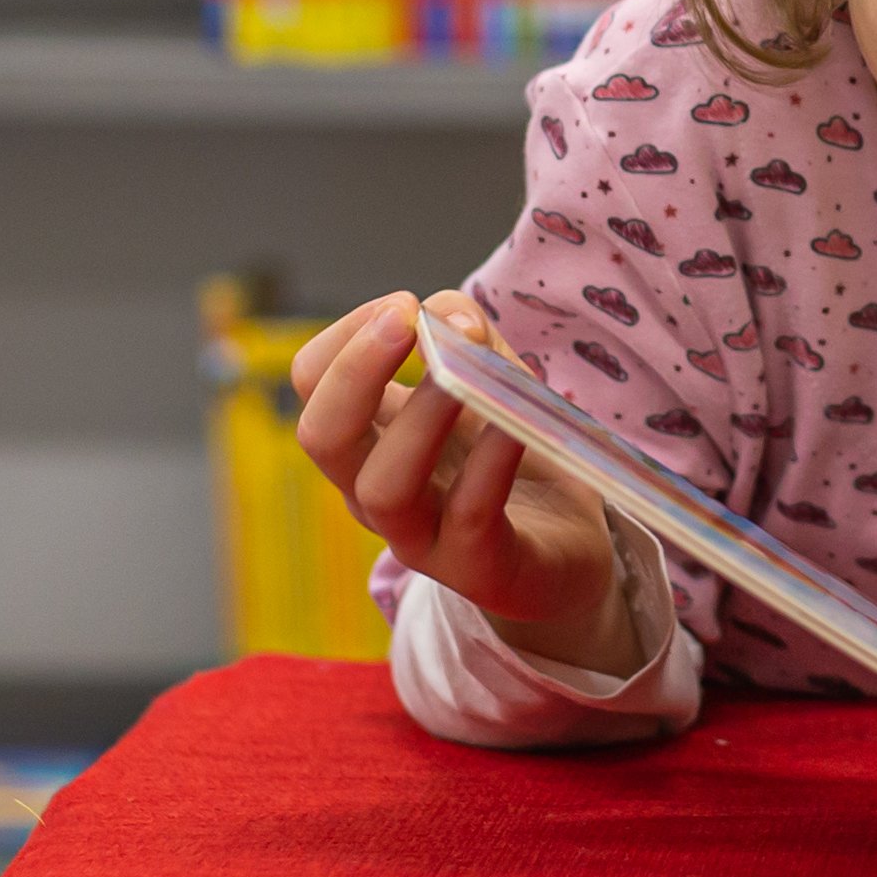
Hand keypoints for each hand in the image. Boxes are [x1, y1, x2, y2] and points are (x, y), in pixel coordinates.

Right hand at [287, 292, 639, 672]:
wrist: (564, 556)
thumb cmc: (512, 458)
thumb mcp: (489, 382)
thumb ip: (467, 337)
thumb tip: (448, 315)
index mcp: (368, 439)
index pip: (312, 381)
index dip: (349, 335)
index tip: (406, 307)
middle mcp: (375, 490)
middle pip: (322, 435)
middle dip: (355, 370)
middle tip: (404, 321)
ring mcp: (422, 538)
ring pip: (382, 487)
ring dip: (420, 418)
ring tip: (458, 374)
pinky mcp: (480, 569)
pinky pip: (468, 515)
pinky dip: (489, 462)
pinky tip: (512, 426)